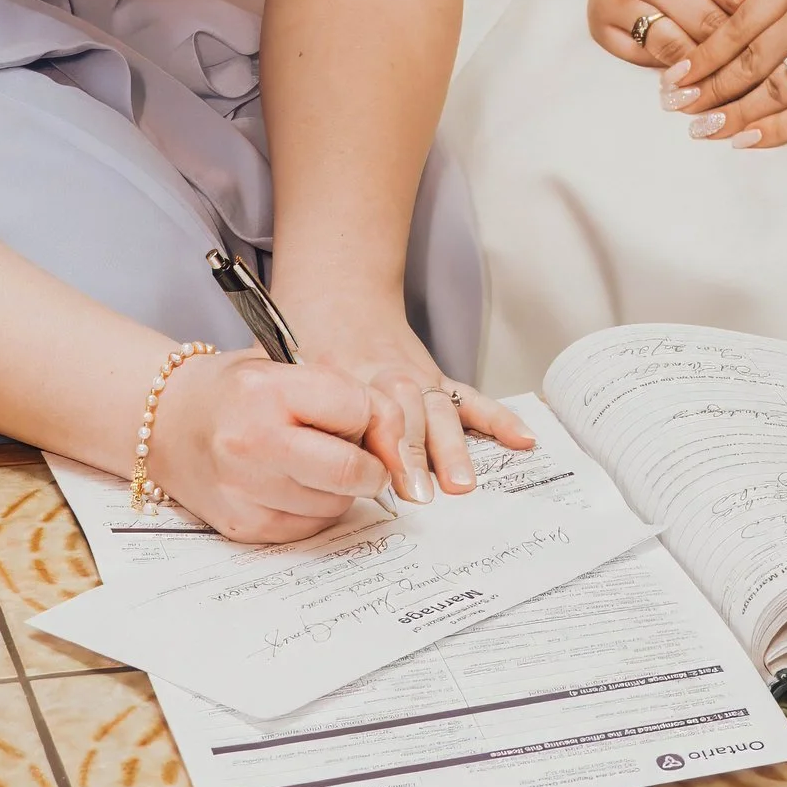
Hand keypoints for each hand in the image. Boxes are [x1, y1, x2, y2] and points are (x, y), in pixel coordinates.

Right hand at [143, 349, 393, 543]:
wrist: (164, 423)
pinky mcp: (244, 527)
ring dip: (344, 490)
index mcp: (264, 390)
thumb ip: (342, 394)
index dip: (375, 416)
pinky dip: (316, 510)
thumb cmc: (232, 392)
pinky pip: (308, 528)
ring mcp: (244, 492)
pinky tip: (294, 484)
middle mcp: (250, 443)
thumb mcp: (283, 369)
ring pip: (334, 505)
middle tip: (369, 459)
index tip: (371, 420)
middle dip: (374, 467)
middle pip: (349, 470)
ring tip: (317, 464)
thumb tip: (398, 442)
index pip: (356, 409)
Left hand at [273, 294, 533, 501]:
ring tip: (462, 484)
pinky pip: (470, 398)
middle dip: (413, 453)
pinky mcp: (436, 378)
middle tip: (418, 493)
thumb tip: (265, 456)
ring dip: (451, 447)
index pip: (361, 409)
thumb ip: (280, 399)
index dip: (372, 442)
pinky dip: (498, 418)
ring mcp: (415, 375)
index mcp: (341, 372)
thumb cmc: (302, 338)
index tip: (377, 477)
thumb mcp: (275, 361)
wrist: (336, 293)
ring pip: (438, 408)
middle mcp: (383, 373)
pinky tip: (521, 439)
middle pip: (403, 410)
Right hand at [587, 0, 776, 76]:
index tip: (776, 48)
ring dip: (702, 70)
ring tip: (723, 84)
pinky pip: (641, 56)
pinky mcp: (602, 19)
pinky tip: (685, 76)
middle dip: (735, 55)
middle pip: (707, 26)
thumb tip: (778, 29)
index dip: (760, 26)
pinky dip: (666, 70)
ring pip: (674, 47)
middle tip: (757, 79)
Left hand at [664, 0, 786, 145]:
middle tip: (674, 107)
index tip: (676, 73)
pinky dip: (773, 129)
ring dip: (731, 112)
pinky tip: (745, 141)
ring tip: (701, 129)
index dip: (704, 53)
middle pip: (745, 59)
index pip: (737, 24)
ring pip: (769, 89)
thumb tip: (757, 37)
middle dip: (707, 86)